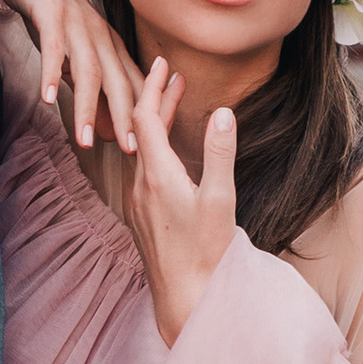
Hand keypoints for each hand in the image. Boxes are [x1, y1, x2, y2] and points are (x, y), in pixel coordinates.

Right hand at [0, 0, 138, 153]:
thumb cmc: (51, 12)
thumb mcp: (73, 51)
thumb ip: (86, 82)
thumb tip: (98, 121)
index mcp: (108, 45)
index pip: (131, 85)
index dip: (140, 117)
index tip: (149, 149)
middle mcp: (99, 36)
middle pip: (117, 81)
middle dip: (125, 118)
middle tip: (132, 151)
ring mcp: (76, 24)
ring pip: (87, 70)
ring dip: (86, 107)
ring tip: (85, 139)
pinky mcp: (50, 14)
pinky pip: (54, 47)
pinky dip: (50, 72)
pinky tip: (46, 98)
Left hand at [127, 57, 239, 346]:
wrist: (184, 300)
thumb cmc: (205, 254)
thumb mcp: (220, 201)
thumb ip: (220, 154)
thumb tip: (222, 112)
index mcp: (157, 176)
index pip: (145, 117)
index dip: (152, 86)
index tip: (162, 62)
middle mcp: (141, 186)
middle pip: (141, 130)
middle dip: (156, 98)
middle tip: (171, 73)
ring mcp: (140, 203)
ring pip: (143, 150)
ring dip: (157, 124)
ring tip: (175, 103)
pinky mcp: (145, 217)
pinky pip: (145, 169)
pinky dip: (157, 147)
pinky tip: (172, 152)